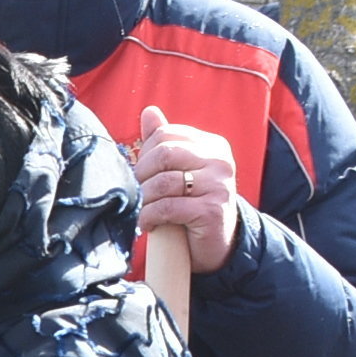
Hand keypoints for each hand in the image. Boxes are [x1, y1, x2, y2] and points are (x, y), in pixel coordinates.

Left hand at [136, 108, 243, 278]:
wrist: (217, 245)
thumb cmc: (193, 206)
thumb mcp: (181, 171)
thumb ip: (165, 143)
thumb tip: (149, 111)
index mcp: (212, 145)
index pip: (165, 135)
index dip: (144, 154)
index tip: (141, 175)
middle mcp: (219, 161)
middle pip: (164, 154)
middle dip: (141, 175)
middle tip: (136, 193)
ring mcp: (219, 185)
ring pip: (163, 182)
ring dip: (143, 199)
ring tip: (141, 210)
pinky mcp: (212, 210)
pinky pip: (168, 207)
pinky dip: (149, 216)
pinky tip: (147, 224)